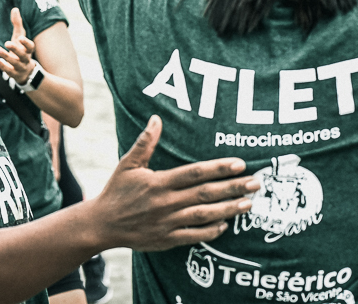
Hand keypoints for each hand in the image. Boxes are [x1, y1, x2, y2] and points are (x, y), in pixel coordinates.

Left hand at [0, 8, 35, 84]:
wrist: (25, 72)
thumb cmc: (21, 50)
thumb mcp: (19, 37)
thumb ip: (17, 24)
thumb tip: (14, 9)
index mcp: (28, 50)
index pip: (30, 47)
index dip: (26, 43)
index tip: (20, 38)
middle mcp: (25, 59)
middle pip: (23, 55)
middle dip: (15, 49)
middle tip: (7, 43)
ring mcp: (20, 67)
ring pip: (15, 63)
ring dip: (6, 56)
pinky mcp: (14, 74)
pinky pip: (9, 71)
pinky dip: (3, 66)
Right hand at [91, 115, 256, 251]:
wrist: (102, 225)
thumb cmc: (117, 191)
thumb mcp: (128, 164)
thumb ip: (145, 142)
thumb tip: (156, 119)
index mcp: (158, 182)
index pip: (194, 173)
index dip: (218, 168)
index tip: (239, 164)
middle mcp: (166, 202)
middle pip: (205, 194)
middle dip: (232, 188)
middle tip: (255, 183)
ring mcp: (168, 223)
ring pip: (204, 216)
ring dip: (228, 210)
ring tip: (248, 203)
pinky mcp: (167, 239)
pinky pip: (193, 236)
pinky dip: (210, 231)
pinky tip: (226, 225)